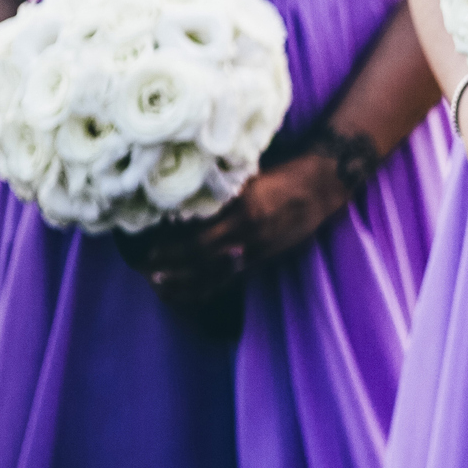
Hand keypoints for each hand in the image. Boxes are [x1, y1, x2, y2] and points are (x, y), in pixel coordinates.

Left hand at [128, 154, 349, 305]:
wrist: (322, 186)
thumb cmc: (284, 173)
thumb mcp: (248, 177)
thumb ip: (219, 192)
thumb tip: (182, 200)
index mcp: (242, 208)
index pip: (199, 233)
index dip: (172, 245)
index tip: (149, 249)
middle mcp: (247, 232)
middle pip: (201, 256)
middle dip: (172, 266)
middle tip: (145, 271)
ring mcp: (257, 248)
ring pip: (215, 273)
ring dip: (186, 282)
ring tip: (161, 288)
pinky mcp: (264, 258)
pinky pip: (230, 278)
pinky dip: (208, 287)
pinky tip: (190, 294)